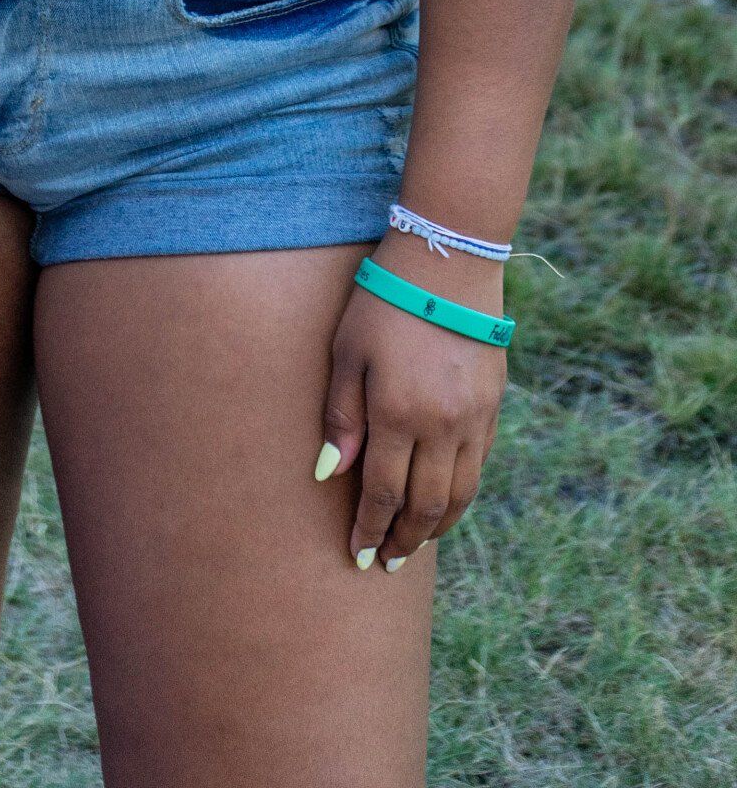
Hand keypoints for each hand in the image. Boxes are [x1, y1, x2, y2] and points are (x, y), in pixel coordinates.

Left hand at [318, 233, 507, 570]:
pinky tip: (445, 504)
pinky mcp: (493, 407)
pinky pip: (479, 467)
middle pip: (425, 506)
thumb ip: (343, 417)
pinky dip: (462, 496)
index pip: (384, 494)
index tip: (358, 557)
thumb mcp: (347, 351)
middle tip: (386, 564)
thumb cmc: (382, 301)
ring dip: (437, 527)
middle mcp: (443, 426)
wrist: (447, 262)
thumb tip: (332, 475)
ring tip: (415, 546)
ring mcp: (474, 419)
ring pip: (460, 495)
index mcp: (399, 414)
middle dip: (404, 541)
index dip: (370, 530)